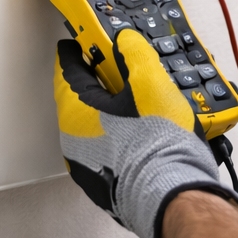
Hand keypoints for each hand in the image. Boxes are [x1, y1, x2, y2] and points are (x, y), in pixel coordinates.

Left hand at [54, 30, 237, 237]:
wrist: (172, 196)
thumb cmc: (157, 146)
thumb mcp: (150, 82)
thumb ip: (135, 53)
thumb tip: (126, 41)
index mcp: (75, 114)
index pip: (65, 70)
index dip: (74, 51)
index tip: (77, 41)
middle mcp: (74, 143)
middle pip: (80, 99)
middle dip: (96, 81)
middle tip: (116, 67)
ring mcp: (88, 167)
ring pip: (95, 126)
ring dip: (111, 110)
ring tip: (138, 100)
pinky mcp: (106, 184)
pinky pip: (108, 149)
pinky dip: (120, 134)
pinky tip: (143, 131)